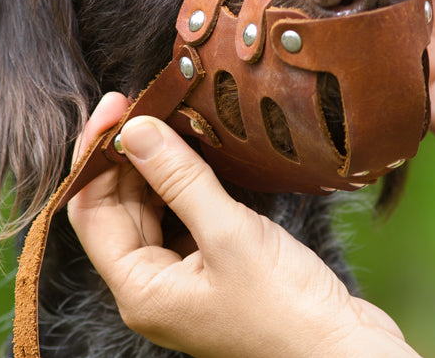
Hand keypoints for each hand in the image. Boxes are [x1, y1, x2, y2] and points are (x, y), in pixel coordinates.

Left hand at [68, 95, 418, 357]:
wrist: (345, 350)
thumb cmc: (288, 309)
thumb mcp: (229, 234)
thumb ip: (179, 179)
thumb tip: (135, 129)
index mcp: (140, 289)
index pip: (89, 211)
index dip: (95, 155)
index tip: (116, 106)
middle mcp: (152, 287)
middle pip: (116, 208)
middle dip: (127, 155)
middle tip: (146, 101)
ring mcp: (183, 279)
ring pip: (150, 209)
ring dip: (157, 166)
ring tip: (172, 117)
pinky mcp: (214, 269)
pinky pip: (183, 217)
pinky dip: (186, 184)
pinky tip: (200, 153)